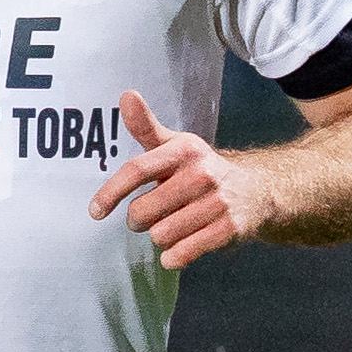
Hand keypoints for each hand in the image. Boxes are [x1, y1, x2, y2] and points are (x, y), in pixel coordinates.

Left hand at [88, 89, 263, 270]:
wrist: (256, 192)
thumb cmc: (202, 170)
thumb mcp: (176, 145)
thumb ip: (146, 127)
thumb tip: (126, 95)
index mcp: (184, 151)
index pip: (137, 170)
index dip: (111, 192)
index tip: (95, 211)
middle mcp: (201, 174)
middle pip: (142, 211)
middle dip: (138, 220)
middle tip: (150, 215)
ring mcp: (216, 203)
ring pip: (160, 235)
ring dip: (159, 237)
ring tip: (172, 226)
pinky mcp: (227, 230)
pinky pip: (182, 253)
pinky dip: (174, 256)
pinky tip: (180, 247)